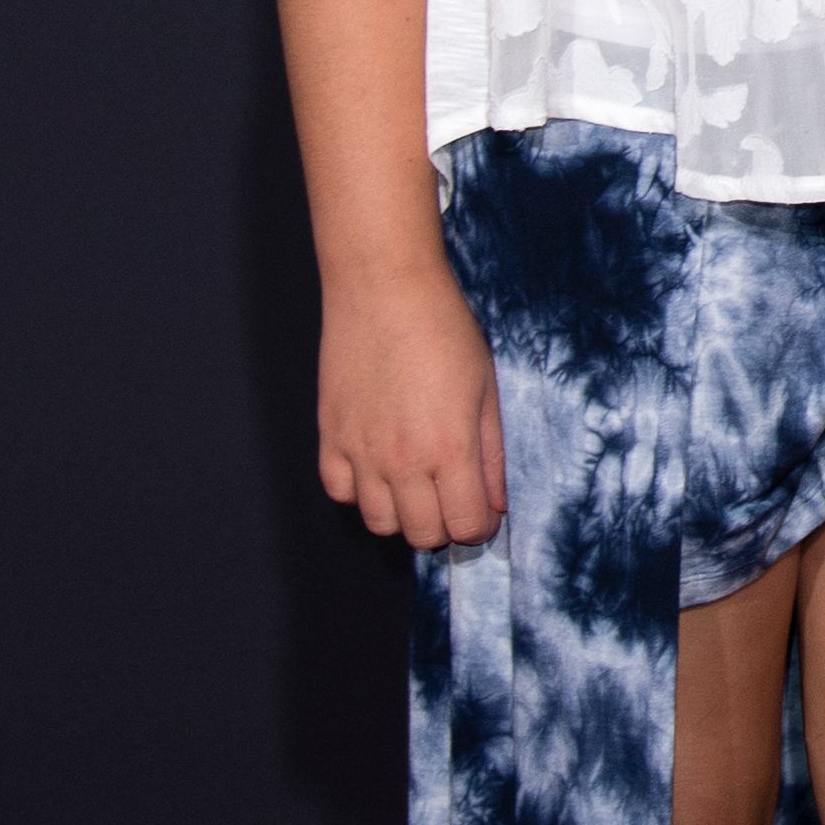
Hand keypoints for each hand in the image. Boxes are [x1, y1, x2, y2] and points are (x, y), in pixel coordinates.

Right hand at [318, 263, 503, 549]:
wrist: (384, 289)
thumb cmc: (444, 330)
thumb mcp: (486, 390)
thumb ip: (492, 454)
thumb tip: (495, 505)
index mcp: (450, 447)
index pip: (465, 525)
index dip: (479, 526)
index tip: (481, 512)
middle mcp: (403, 459)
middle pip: (422, 535)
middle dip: (444, 526)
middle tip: (450, 497)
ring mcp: (360, 450)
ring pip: (379, 523)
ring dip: (402, 514)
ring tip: (415, 484)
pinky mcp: (329, 435)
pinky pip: (339, 491)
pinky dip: (359, 491)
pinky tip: (377, 468)